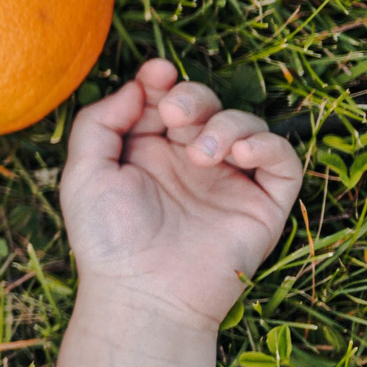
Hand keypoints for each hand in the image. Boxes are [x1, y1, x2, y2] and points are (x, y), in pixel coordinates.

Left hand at [60, 58, 302, 329]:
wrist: (144, 293)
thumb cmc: (107, 239)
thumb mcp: (83, 173)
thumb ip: (100, 123)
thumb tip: (136, 87)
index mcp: (146, 152)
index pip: (162, 101)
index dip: (162, 81)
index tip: (157, 74)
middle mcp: (188, 162)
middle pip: (204, 105)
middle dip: (191, 97)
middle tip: (174, 116)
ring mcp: (227, 180)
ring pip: (245, 124)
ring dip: (225, 124)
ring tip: (199, 154)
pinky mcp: (262, 202)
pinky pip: (282, 159)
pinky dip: (266, 146)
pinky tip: (237, 156)